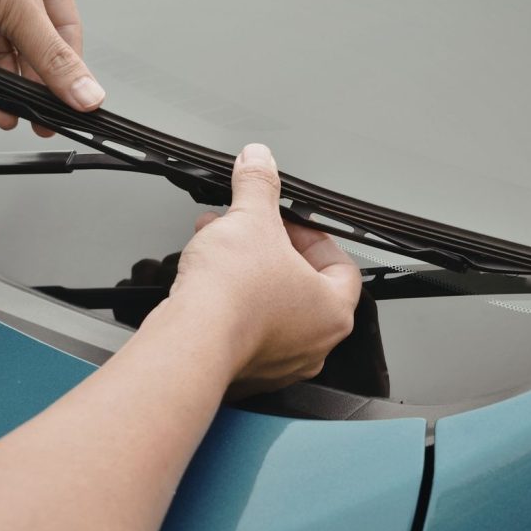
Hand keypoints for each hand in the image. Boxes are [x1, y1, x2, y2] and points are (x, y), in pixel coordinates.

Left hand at [0, 0, 103, 135]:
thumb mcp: (20, 9)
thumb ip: (53, 59)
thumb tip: (87, 91)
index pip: (65, 30)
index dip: (68, 70)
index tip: (72, 102)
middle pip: (31, 46)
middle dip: (31, 85)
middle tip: (37, 118)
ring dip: (0, 87)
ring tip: (4, 113)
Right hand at [166, 143, 360, 397]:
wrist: (190, 341)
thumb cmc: (232, 296)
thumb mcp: (250, 219)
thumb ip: (258, 185)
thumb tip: (259, 160)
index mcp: (333, 311)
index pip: (340, 265)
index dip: (312, 235)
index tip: (286, 222)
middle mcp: (313, 344)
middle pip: (301, 284)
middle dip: (270, 250)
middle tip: (249, 229)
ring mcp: (279, 363)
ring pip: (270, 307)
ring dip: (247, 274)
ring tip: (219, 246)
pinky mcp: (244, 371)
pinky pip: (244, 329)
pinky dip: (229, 303)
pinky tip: (206, 279)